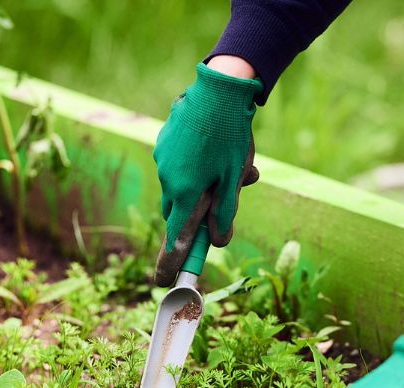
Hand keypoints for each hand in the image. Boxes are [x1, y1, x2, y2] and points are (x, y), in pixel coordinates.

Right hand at [152, 63, 262, 285]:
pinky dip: (197, 165)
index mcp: (185, 192)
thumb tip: (218, 242)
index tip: (163, 283)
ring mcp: (163, 159)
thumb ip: (225, 213)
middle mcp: (168, 178)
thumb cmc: (231, 137)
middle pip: (179, 212)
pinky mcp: (165, 142)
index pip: (175, 238)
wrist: (219, 89)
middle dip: (198, 214)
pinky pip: (178, 164)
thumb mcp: (234, 180)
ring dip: (204, 185)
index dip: (170, 263)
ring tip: (240, 167)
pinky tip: (219, 144)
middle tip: (230, 194)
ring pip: (182, 186)